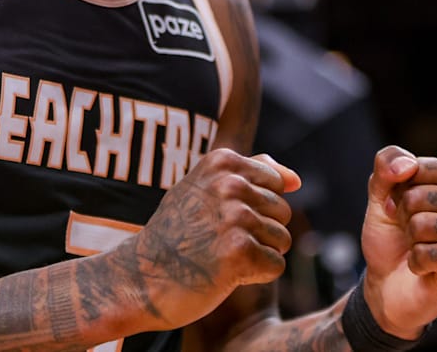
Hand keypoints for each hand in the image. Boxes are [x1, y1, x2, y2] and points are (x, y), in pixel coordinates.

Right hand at [124, 148, 301, 330]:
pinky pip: (275, 265)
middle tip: (216, 241)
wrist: (140, 276)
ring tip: (220, 256)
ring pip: (282, 240)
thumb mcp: (203, 188)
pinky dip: (254, 276)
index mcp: (222, 161)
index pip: (276, 183)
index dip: (254, 207)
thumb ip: (250, 173)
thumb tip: (296, 180)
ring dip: (257, 255)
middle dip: (259, 233)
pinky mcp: (240, 252)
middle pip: (283, 212)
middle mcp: (230, 184)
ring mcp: (235, 217)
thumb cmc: (176, 233)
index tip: (217, 217)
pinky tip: (224, 273)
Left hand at [359, 145, 436, 337]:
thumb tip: (408, 166)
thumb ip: (386, 166)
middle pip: (416, 197)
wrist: (391, 281)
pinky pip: (426, 254)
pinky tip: (428, 267)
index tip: (403, 206)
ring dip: (411, 242)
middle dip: (403, 218)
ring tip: (423, 247)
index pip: (415, 168)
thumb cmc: (392, 234)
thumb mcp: (380, 193)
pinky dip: (417, 263)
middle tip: (413, 232)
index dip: (397, 191)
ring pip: (421, 226)